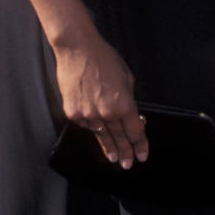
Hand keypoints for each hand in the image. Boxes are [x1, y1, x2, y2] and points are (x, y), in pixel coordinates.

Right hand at [53, 31, 147, 168]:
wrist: (77, 50)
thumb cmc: (104, 59)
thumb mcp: (127, 78)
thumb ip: (129, 99)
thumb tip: (130, 115)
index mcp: (124, 104)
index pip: (135, 132)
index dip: (140, 145)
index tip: (142, 156)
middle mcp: (106, 114)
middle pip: (119, 138)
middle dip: (125, 152)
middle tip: (127, 164)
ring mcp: (87, 115)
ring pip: (101, 135)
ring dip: (108, 147)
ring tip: (113, 157)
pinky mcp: (72, 113)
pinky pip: (86, 125)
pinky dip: (92, 127)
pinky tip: (96, 131)